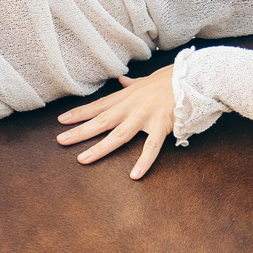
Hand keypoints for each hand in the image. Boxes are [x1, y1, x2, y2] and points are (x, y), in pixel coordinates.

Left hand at [55, 67, 175, 179]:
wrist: (192, 77)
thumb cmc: (171, 79)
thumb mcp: (146, 80)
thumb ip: (132, 84)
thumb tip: (122, 81)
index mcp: (127, 97)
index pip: (98, 106)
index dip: (80, 113)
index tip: (61, 120)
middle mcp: (131, 107)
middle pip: (101, 121)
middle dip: (80, 131)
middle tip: (60, 140)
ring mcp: (145, 116)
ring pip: (118, 135)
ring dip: (99, 148)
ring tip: (82, 159)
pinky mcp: (161, 125)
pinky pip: (151, 147)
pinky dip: (143, 161)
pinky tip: (134, 175)